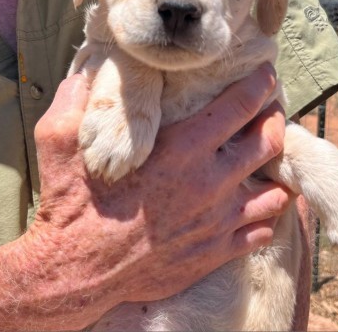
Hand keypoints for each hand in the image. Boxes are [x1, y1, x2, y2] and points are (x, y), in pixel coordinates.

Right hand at [0, 64, 289, 329]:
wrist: (77, 271)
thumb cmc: (72, 203)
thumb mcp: (59, 138)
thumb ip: (77, 97)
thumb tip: (90, 65)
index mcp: (181, 149)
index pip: (238, 107)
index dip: (259, 85)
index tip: (266, 75)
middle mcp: (210, 182)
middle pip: (267, 143)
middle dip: (276, 120)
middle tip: (274, 110)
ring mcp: (217, 220)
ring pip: (274, 191)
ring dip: (278, 170)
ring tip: (275, 158)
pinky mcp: (215, 251)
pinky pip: (260, 231)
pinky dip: (266, 215)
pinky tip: (259, 205)